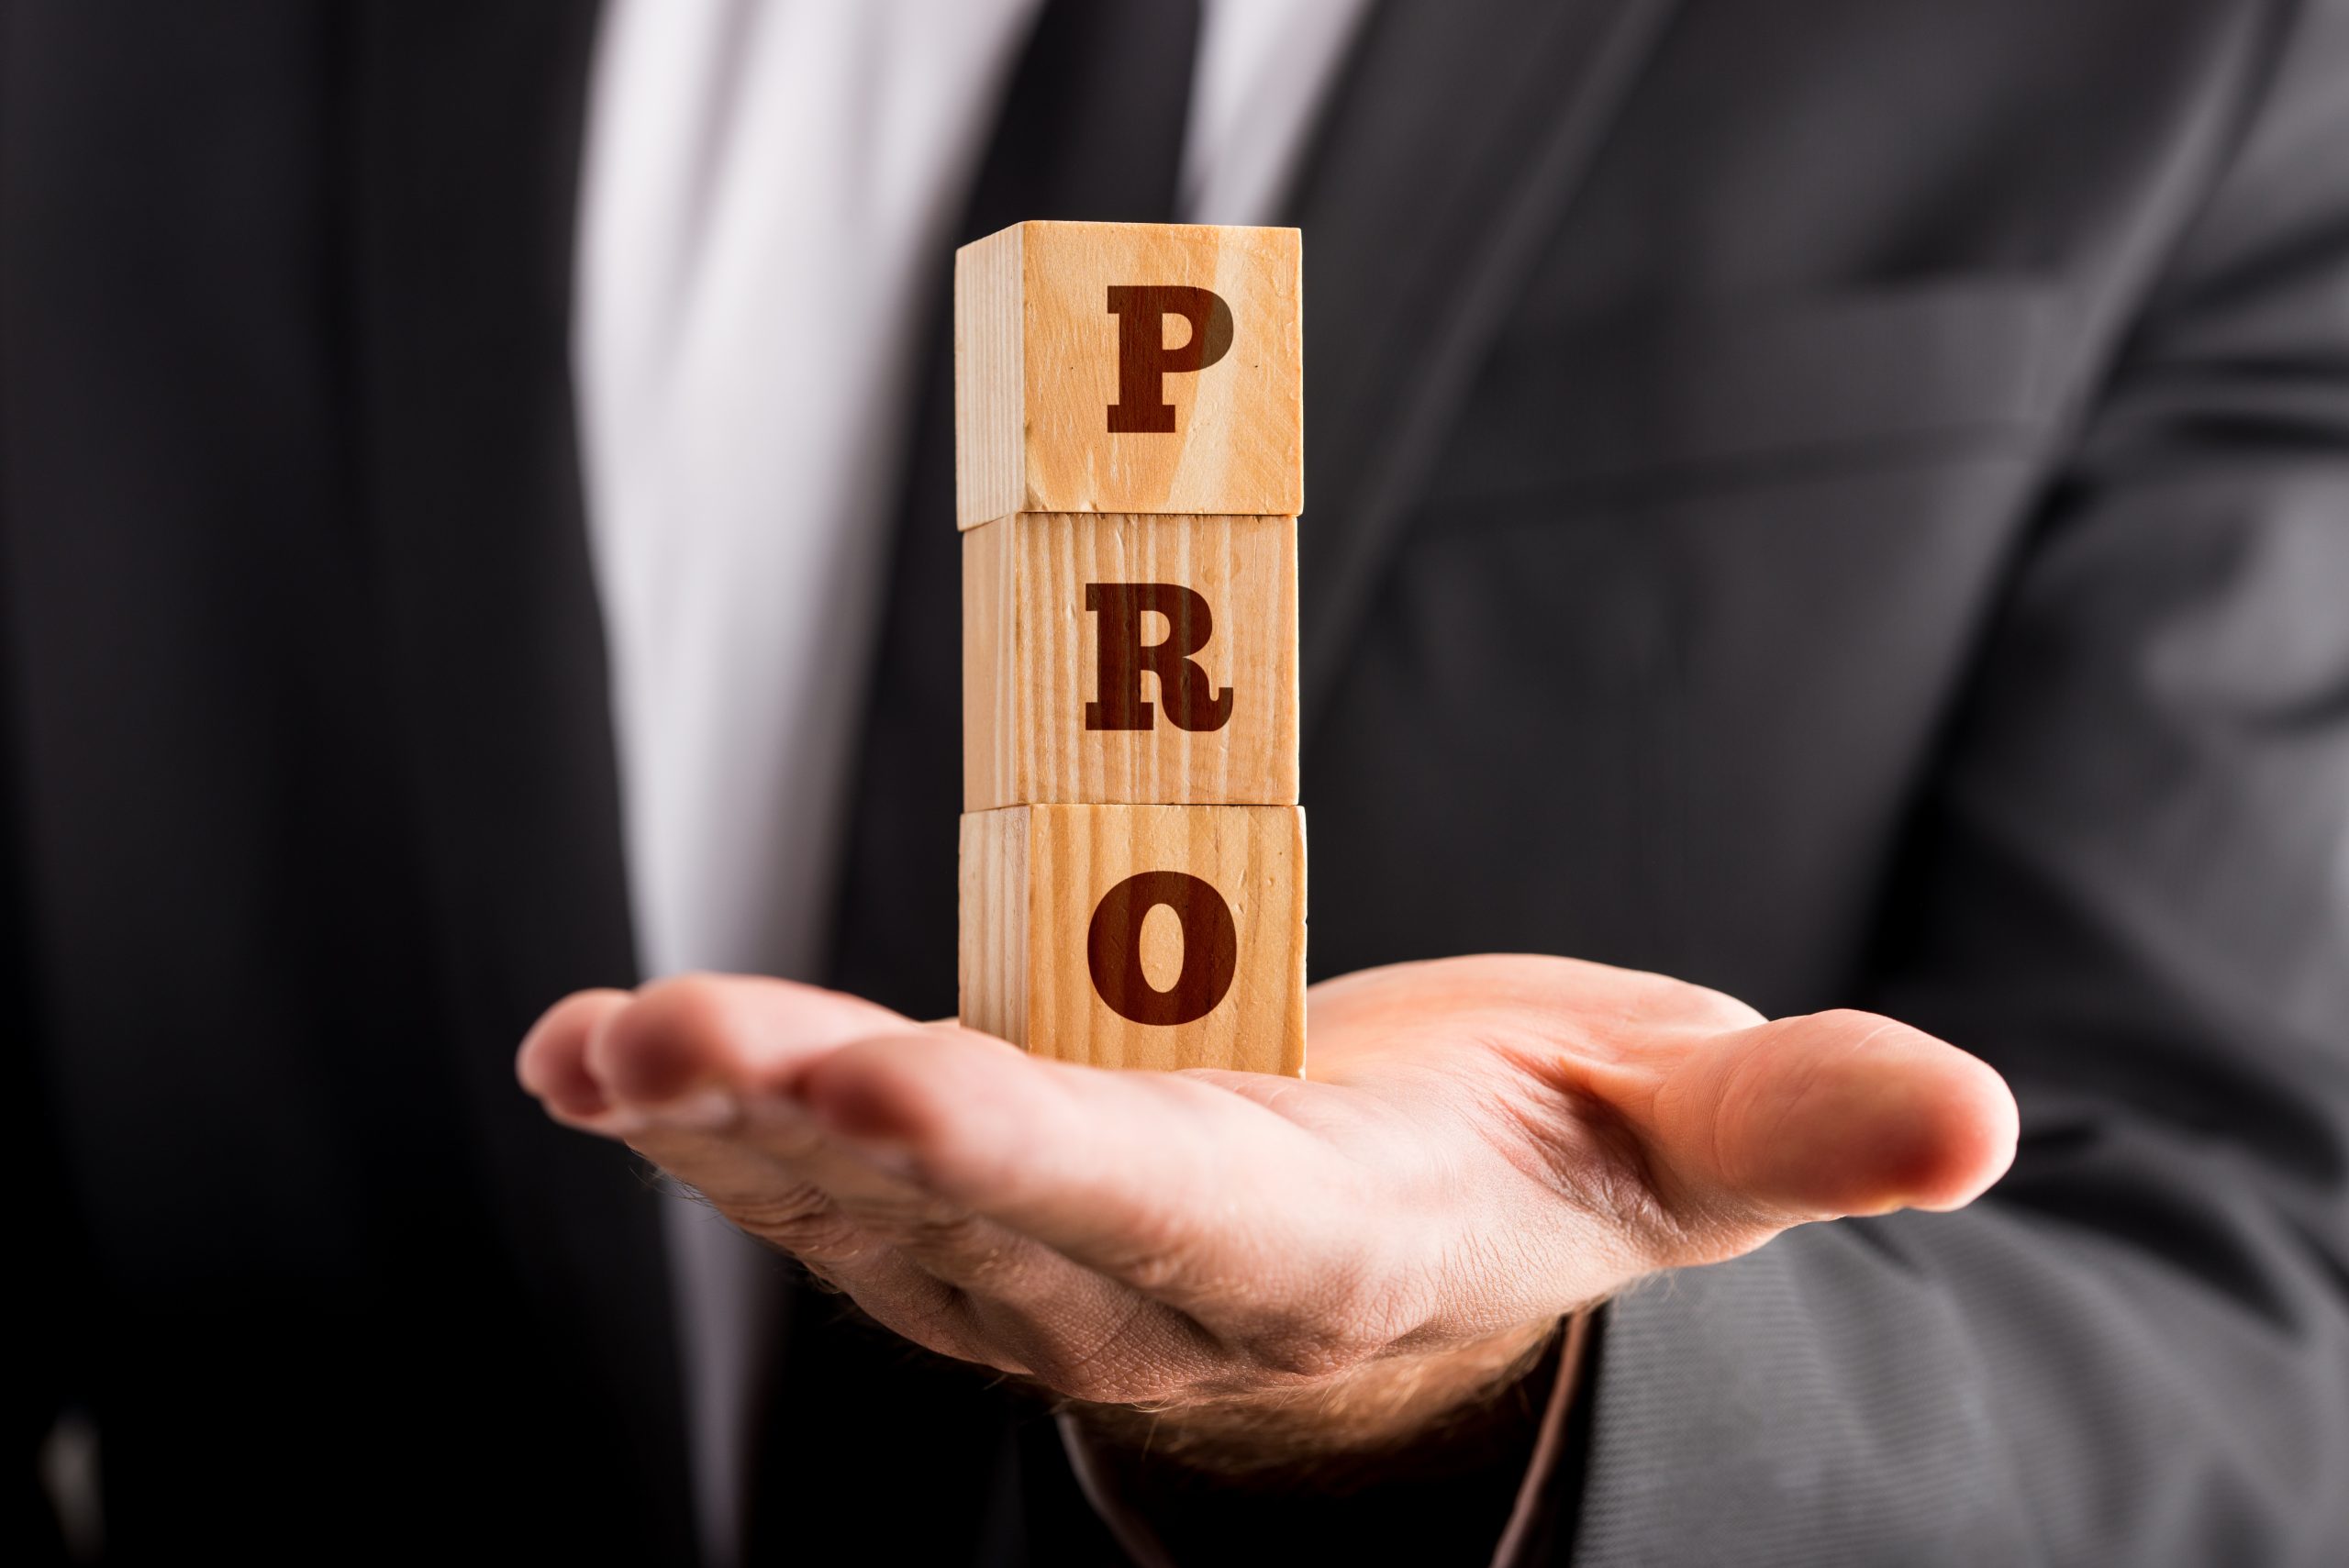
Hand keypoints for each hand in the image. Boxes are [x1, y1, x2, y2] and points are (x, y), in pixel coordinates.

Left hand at [516, 955, 2015, 1465]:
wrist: (1398, 1286)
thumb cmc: (1534, 1194)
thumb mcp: (1674, 1159)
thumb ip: (1792, 1132)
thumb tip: (1980, 1122)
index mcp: (1312, 1253)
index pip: (1160, 1219)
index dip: (1034, 1155)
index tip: (906, 1080)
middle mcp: (1139, 1274)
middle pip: (966, 1209)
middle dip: (822, 1131)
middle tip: (678, 1039)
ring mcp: (1026, 1249)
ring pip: (853, 1196)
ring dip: (717, 1119)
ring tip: (600, 1040)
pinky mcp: (959, 1194)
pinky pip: (817, 1162)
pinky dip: (705, 1111)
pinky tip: (598, 1051)